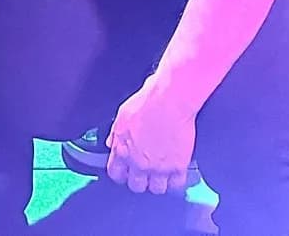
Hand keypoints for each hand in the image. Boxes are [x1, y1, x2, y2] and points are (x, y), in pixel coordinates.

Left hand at [107, 78, 196, 195]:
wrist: (171, 99)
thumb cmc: (148, 101)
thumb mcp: (122, 115)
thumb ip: (115, 134)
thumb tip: (111, 144)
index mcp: (122, 150)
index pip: (116, 174)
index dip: (121, 174)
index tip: (125, 172)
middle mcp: (139, 162)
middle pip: (136, 186)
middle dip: (139, 180)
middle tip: (144, 172)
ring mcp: (159, 167)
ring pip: (156, 189)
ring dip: (158, 182)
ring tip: (160, 173)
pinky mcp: (178, 166)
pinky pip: (176, 185)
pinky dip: (176, 181)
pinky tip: (175, 173)